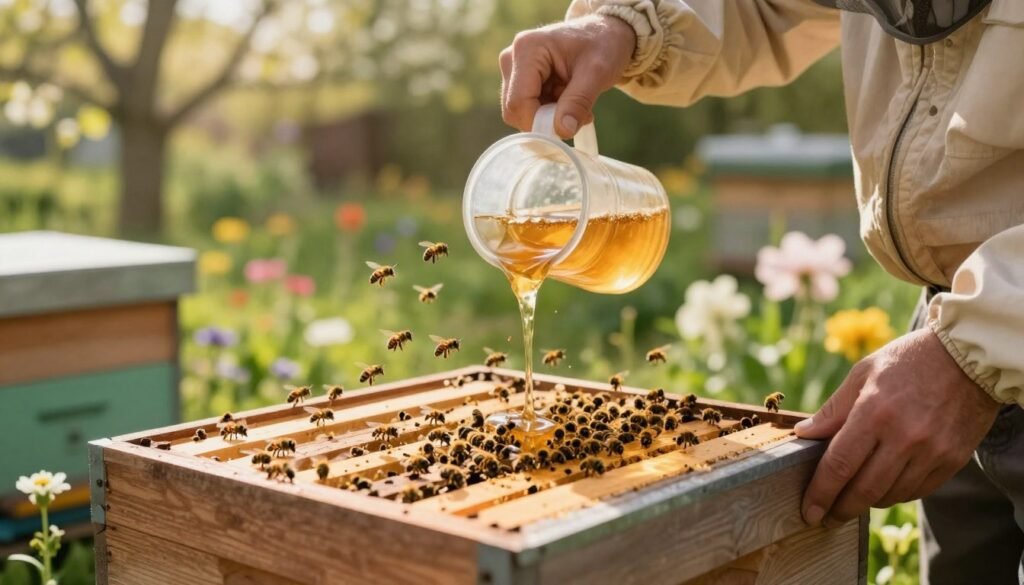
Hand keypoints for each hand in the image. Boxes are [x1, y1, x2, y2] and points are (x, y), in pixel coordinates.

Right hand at [500, 15, 635, 137]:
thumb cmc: (602, 44)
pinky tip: (569, 101)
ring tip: (577, 104)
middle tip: (579, 114)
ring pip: (522, 112)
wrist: (605, 34)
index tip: (567, 129)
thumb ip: (578, 101)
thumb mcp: (597, 72)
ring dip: (550, 117)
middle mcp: (512, 58)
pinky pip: (528, 109)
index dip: (539, 123)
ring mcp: (514, 69)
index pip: (518, 102)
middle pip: (515, 109)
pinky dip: (550, 113)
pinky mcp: (520, 80)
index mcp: (527, 49)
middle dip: (546, 120)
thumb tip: (563, 131)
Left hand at [795, 328, 999, 525]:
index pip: (840, 464)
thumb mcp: (863, 373)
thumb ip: (833, 409)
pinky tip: (882, 488)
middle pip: (864, 489)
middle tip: (824, 518)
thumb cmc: (907, 362)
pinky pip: (917, 491)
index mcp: (874, 411)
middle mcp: (904, 436)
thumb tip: (803, 434)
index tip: (808, 510)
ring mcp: (932, 451)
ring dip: (867, 503)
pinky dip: (895, 495)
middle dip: (840, 509)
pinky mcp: (952, 460)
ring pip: (891, 495)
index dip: (821, 492)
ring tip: (851, 500)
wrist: (969, 358)